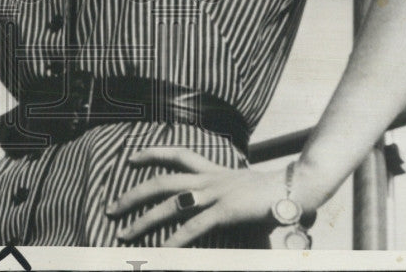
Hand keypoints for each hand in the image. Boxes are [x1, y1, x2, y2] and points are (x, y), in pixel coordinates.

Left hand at [105, 147, 293, 247]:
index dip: (152, 153)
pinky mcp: (224, 211)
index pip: (177, 154)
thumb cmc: (272, 194)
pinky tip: (161, 252)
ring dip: (144, 221)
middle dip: (133, 194)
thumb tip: (214, 208)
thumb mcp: (242, 191)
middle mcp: (209, 178)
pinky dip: (175, 240)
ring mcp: (215, 194)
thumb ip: (226, 198)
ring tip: (123, 234)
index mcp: (213, 171)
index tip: (131, 157)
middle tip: (111, 207)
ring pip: (170, 204)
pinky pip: (193, 227)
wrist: (295, 188)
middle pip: (162, 180)